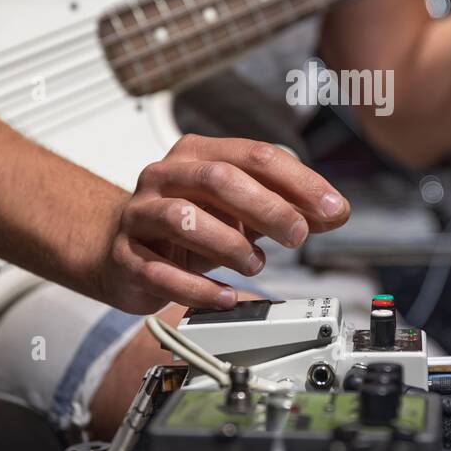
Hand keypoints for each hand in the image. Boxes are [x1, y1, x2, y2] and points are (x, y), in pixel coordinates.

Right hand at [101, 134, 349, 312]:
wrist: (116, 248)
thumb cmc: (184, 225)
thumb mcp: (239, 210)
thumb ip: (285, 207)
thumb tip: (335, 212)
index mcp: (198, 154)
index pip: (255, 156)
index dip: (298, 182)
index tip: (331, 208)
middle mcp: (165, 177)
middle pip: (218, 180)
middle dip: (268, 208)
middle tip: (298, 235)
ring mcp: (140, 214)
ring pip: (183, 219)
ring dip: (230, 245)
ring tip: (255, 265)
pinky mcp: (126, 256)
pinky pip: (160, 271)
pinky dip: (198, 286)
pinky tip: (225, 296)